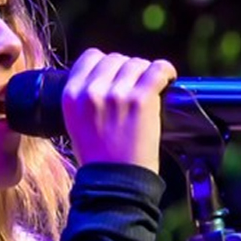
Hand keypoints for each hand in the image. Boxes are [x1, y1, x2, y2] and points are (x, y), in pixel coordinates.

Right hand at [55, 47, 173, 171]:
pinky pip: (158, 70)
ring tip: (150, 88)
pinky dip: (166, 71)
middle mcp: (92, 91)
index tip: (116, 75)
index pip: (90, 57)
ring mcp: (117, 94)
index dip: (106, 64)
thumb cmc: (98, 159)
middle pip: (115, 59)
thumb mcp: (76, 124)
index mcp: (71, 95)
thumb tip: (105, 78)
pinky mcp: (141, 100)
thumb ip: (85, 98)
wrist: (115, 184)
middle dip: (127, 70)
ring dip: (145, 73)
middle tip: (135, 88)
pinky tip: (169, 78)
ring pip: (136, 63)